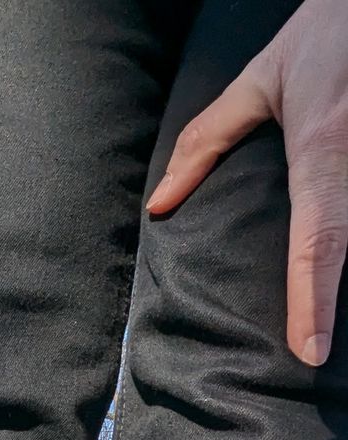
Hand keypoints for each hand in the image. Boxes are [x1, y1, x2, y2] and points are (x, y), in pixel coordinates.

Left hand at [146, 0, 347, 365]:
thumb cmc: (325, 35)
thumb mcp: (261, 79)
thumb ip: (207, 141)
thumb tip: (160, 206)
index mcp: (324, 147)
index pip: (319, 238)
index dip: (313, 299)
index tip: (309, 351)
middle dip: (330, 303)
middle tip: (308, 355)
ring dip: (347, 278)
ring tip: (316, 321)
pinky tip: (330, 277)